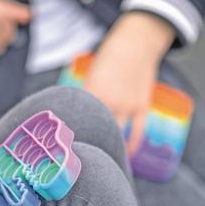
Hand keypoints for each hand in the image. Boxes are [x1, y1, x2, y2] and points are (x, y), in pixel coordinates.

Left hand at [84, 11, 174, 153]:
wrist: (136, 43)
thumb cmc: (109, 57)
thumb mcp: (91, 75)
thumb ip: (84, 96)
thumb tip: (73, 113)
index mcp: (91, 93)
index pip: (79, 120)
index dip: (71, 136)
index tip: (62, 151)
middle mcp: (109, 102)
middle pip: (96, 131)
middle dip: (88, 146)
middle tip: (79, 162)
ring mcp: (127, 106)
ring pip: (116, 135)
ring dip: (109, 148)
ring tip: (102, 162)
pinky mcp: (142, 107)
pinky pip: (137, 132)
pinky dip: (131, 145)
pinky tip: (126, 155)